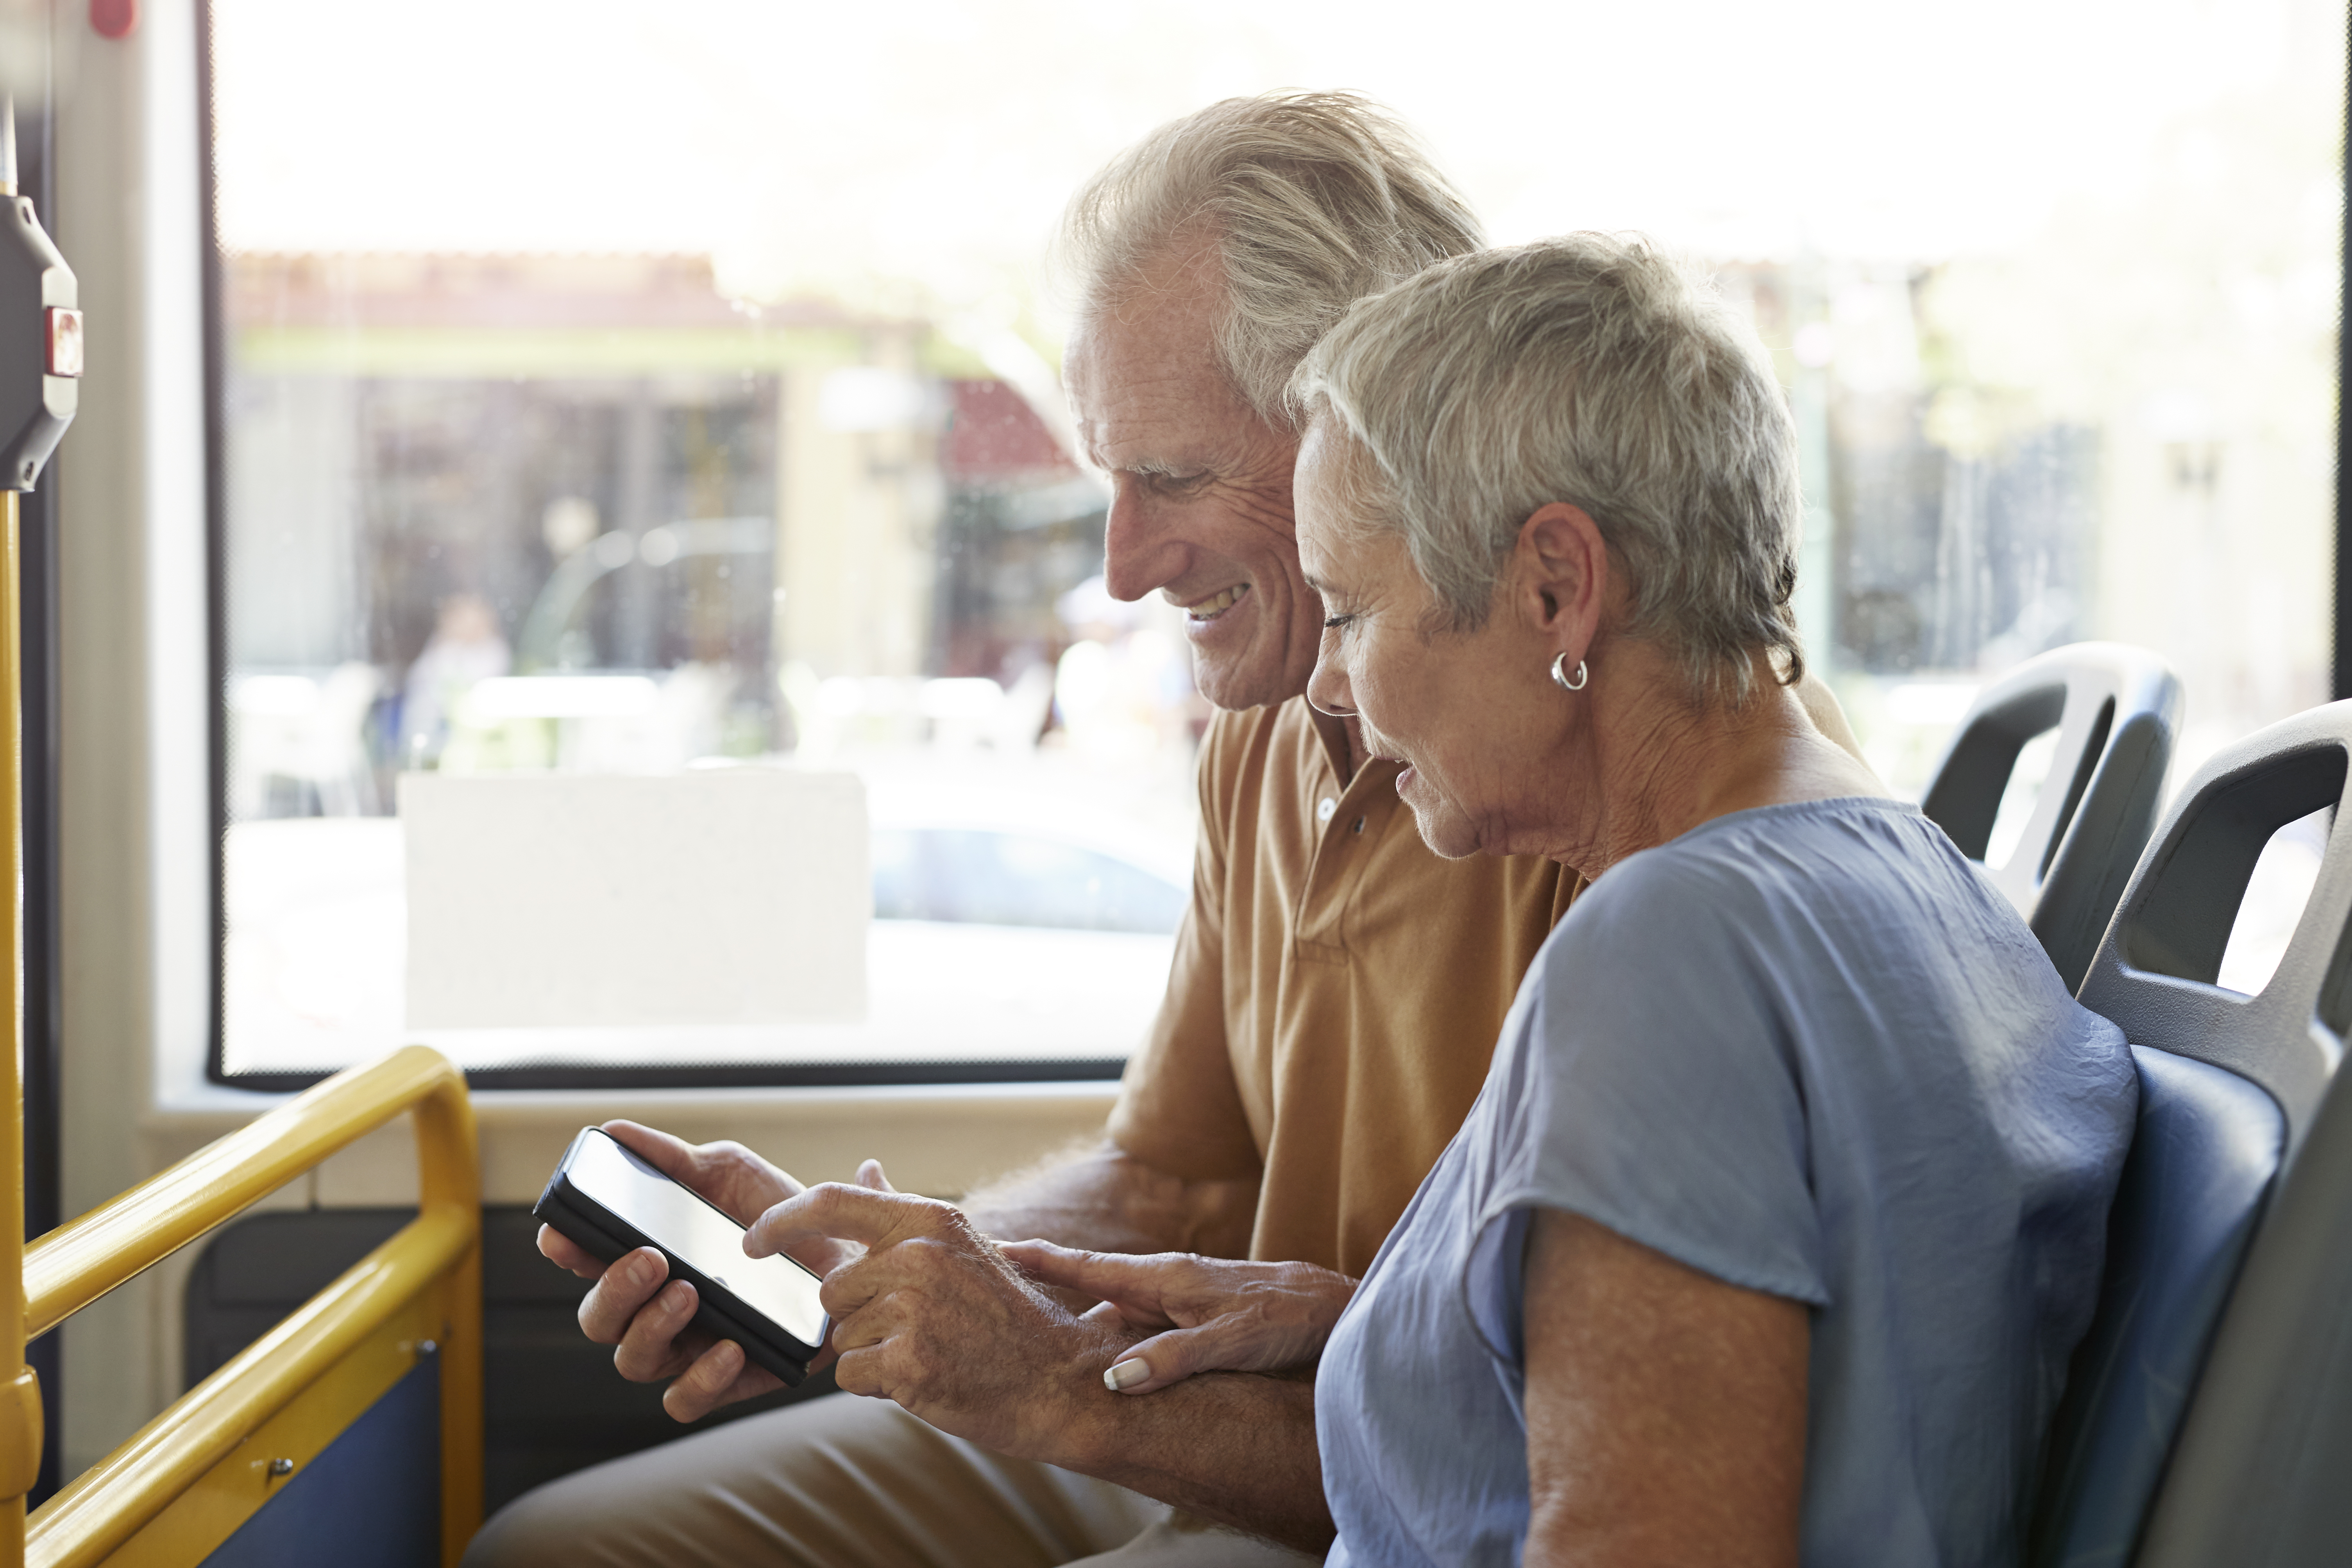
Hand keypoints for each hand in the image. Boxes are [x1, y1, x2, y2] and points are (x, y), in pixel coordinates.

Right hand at [536, 1121, 875, 1421]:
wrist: (848, 1249)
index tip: (564, 1234)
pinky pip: (686, 1400)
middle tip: (652, 1260)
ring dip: (652, 1327)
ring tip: (690, 1293)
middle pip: (598, 1319)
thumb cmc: (779, 1212)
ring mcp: (686, 1347)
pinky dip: (700, 1379)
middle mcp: (654, 1307)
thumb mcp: (729, 1173)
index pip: (583, 1261)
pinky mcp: (727, 1381)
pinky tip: (729, 1346)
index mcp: (646, 1257)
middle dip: (612, 1291)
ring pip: (633, 1360)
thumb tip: (614, 1132)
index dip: (565, 1249)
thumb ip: (672, 1158)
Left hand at [746, 1169, 1128, 1460]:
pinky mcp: (909, 1364)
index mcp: (927, 1221)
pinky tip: (923, 1376)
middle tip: (913, 1327)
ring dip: (871, 1353)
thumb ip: (899, 1208)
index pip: (830, 1203)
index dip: (779, 1220)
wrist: (1054, 1379)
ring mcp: (913, 1310)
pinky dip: (876, 1385)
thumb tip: (865, 1168)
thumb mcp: (956, 1246)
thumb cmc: (1003, 1316)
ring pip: (841, 1338)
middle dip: (857, 1316)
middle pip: (832, 1290)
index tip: (751, 1241)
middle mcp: (918, 1257)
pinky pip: (851, 1376)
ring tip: (928, 1350)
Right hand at [1000, 1242, 1355, 1394]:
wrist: (1335, 1310)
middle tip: (993, 1288)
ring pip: (1114, 1305)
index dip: (1039, 1258)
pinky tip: (1101, 1352)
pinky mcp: (1194, 1315)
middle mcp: (1165, 1283)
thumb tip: (1114, 1380)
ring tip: (1032, 1324)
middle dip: (1043, 1284)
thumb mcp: (1230, 1342)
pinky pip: (1139, 1322)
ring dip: (1076, 1311)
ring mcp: (1179, 1298)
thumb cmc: (1288, 1319)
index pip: (1087, 1265)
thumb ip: (1174, 1357)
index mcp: (1165, 1278)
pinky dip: (1112, 1331)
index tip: (992, 1246)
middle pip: (1090, 1283)